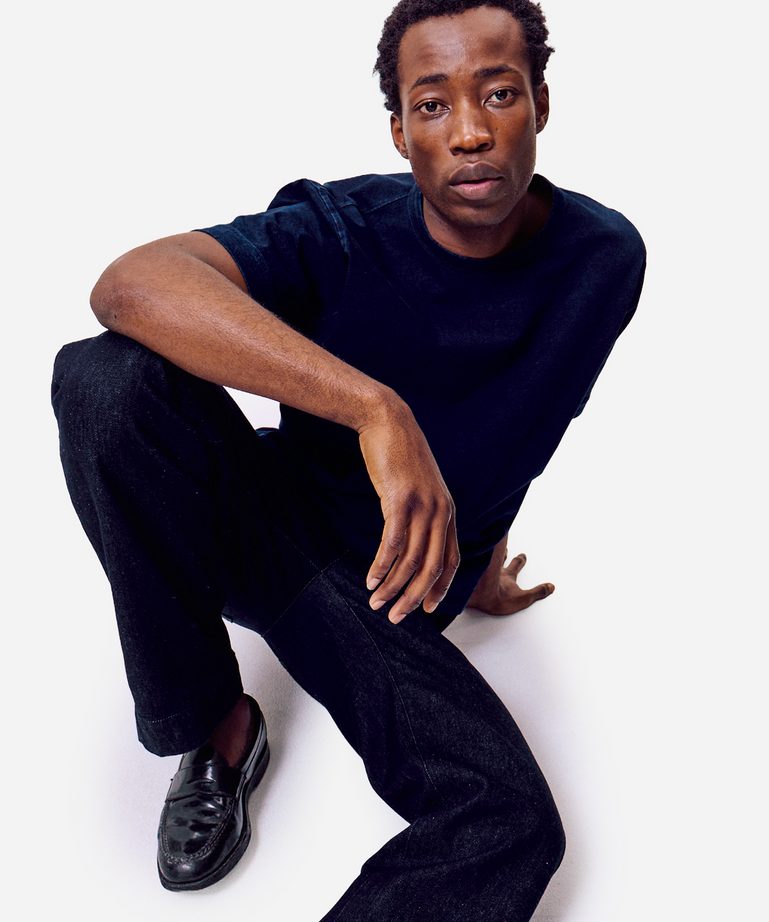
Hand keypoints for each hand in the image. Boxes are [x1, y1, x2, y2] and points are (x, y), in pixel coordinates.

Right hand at [358, 404, 459, 623]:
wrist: (388, 421)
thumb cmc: (400, 454)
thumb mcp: (419, 486)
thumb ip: (421, 511)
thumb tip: (410, 536)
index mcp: (448, 511)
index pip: (451, 559)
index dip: (441, 588)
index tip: (429, 609)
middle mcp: (441, 512)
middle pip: (432, 567)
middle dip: (415, 598)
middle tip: (396, 617)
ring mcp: (422, 506)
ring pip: (412, 560)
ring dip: (393, 587)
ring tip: (376, 602)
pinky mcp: (400, 500)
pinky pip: (393, 543)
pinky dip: (382, 566)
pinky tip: (371, 579)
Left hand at [467, 547, 553, 615]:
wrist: (477, 596)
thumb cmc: (496, 599)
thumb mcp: (523, 598)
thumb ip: (537, 592)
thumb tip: (550, 587)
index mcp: (506, 576)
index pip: (516, 564)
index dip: (520, 560)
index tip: (523, 555)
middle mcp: (493, 571)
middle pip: (499, 558)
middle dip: (503, 553)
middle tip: (505, 547)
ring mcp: (481, 571)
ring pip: (484, 557)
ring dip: (486, 553)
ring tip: (485, 547)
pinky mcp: (469, 573)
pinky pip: (468, 562)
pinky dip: (468, 559)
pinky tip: (461, 557)